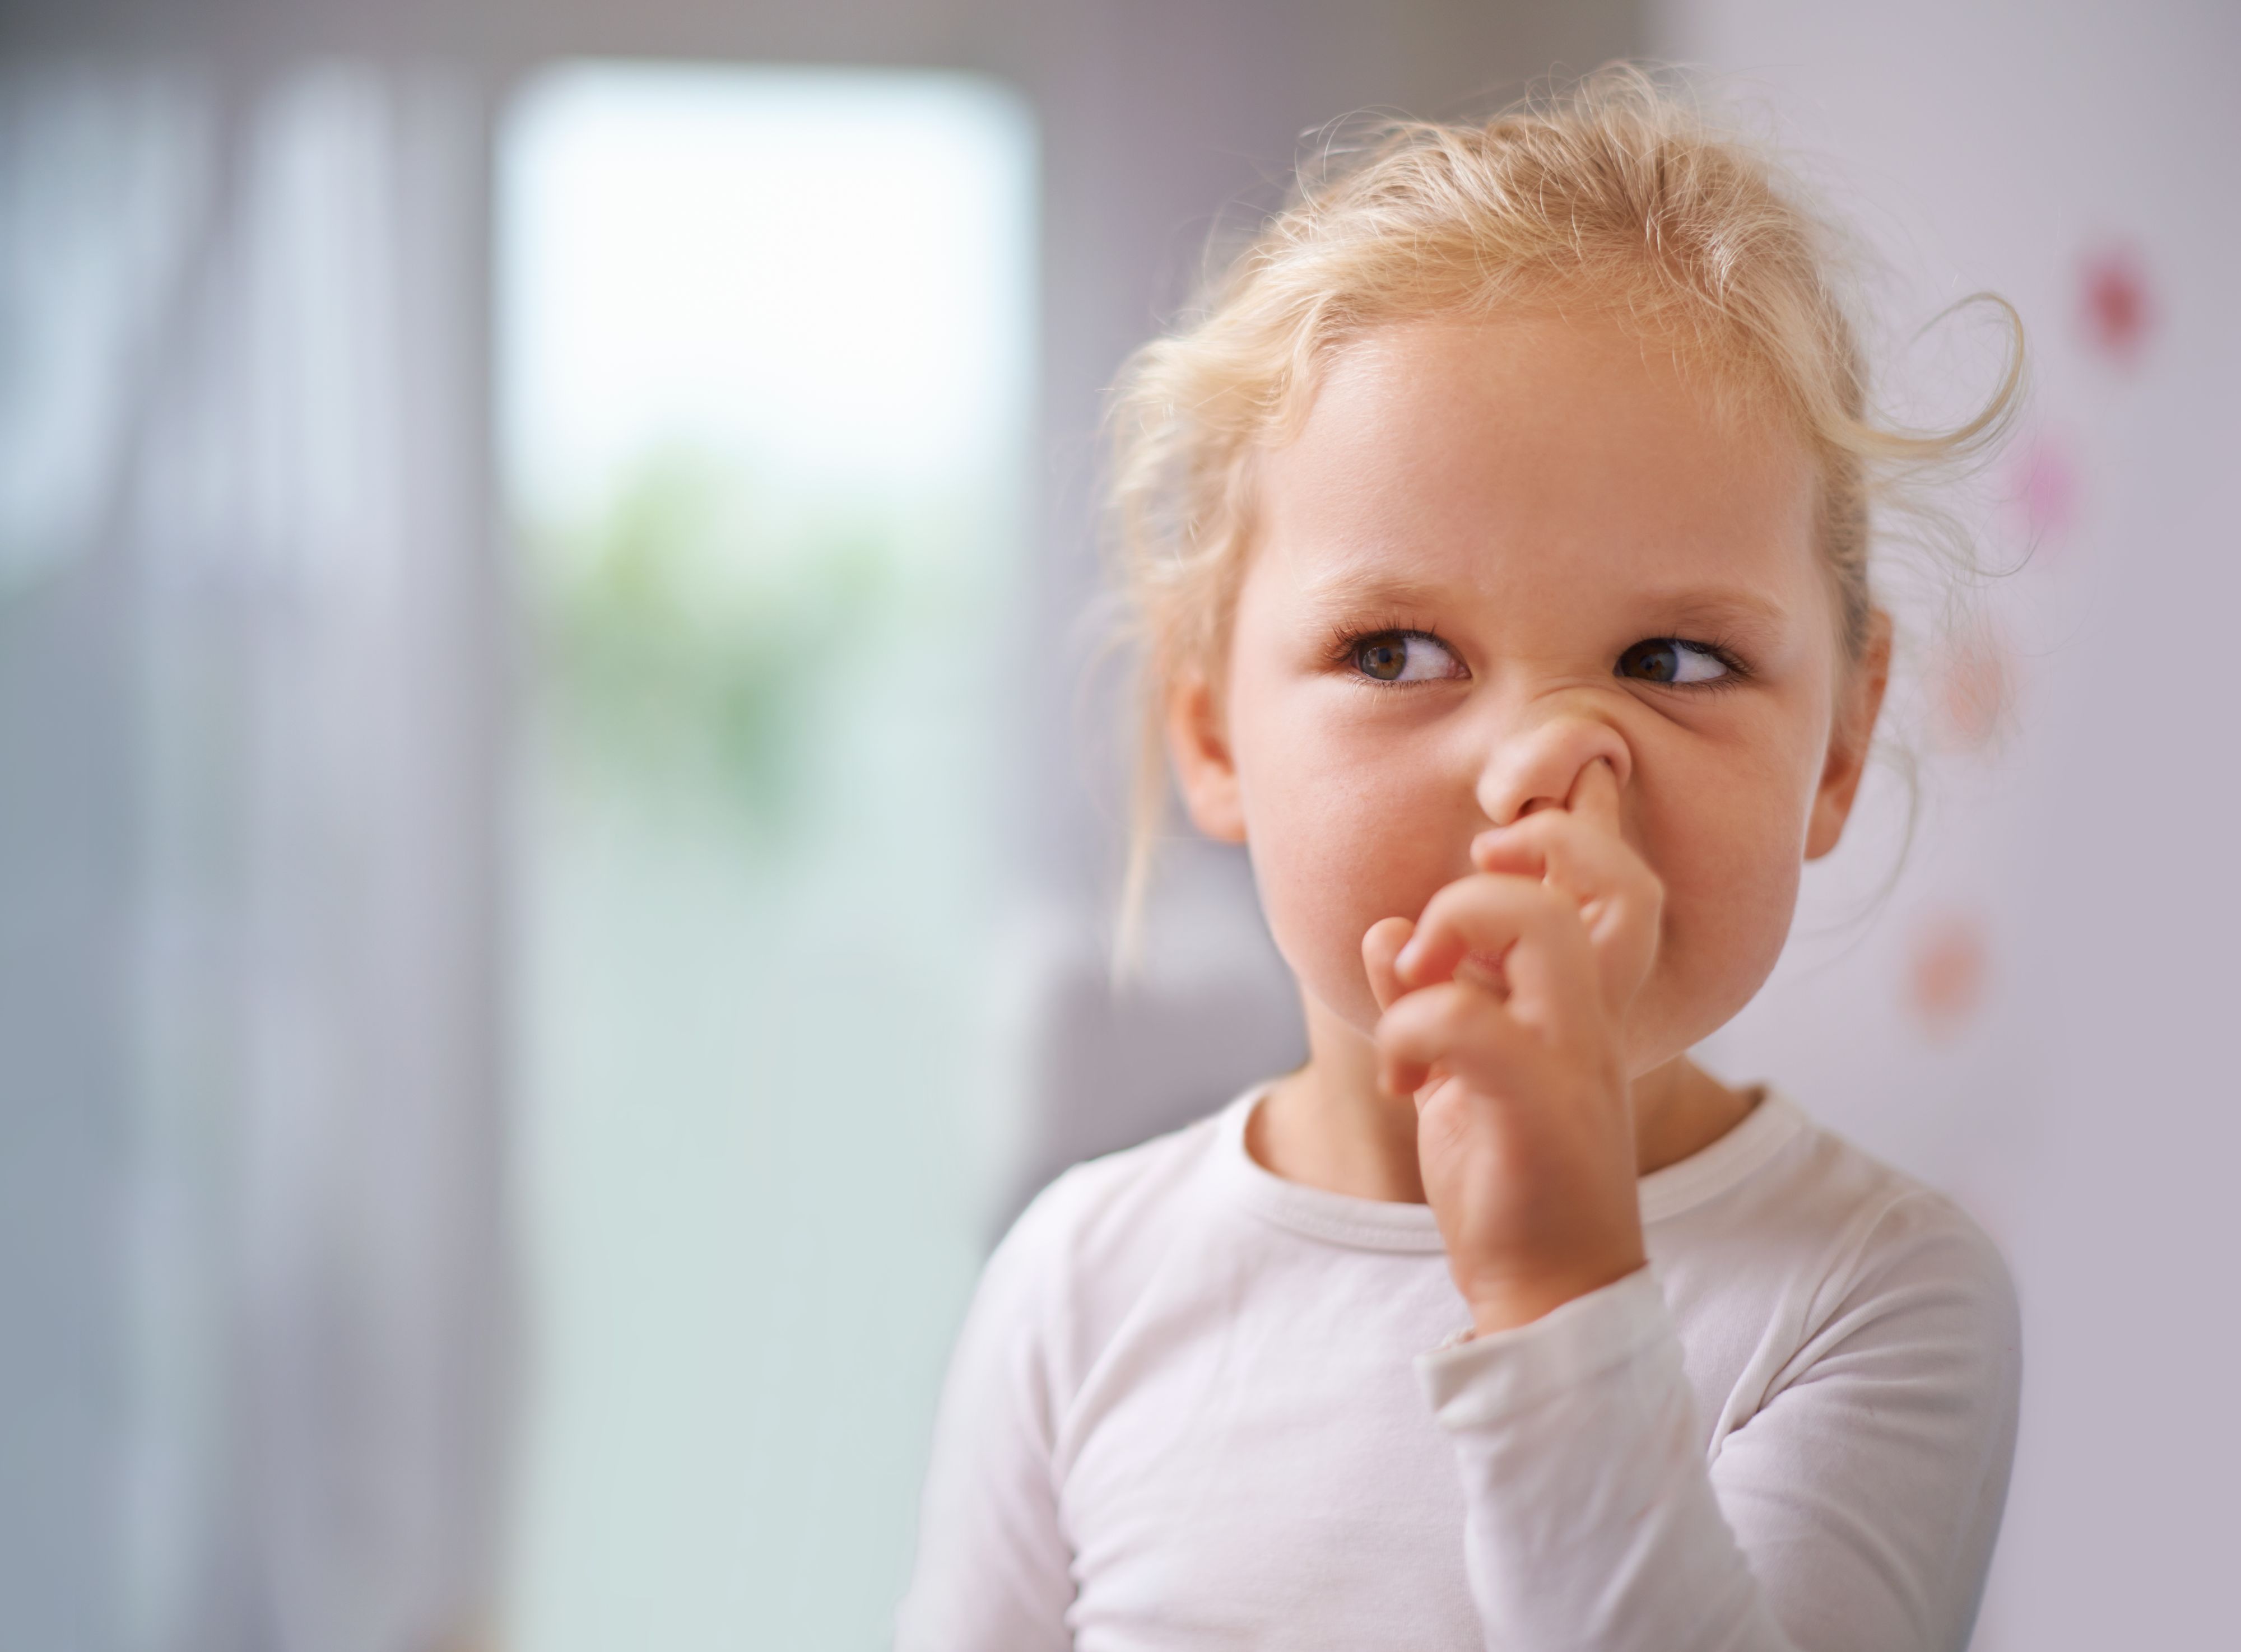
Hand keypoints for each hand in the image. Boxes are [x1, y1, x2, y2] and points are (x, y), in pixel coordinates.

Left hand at [1361, 761, 1661, 1335]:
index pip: (1623, 883)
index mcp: (1586, 1005)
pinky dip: (1406, 1028)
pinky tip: (1399, 1080)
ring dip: (1451, 927)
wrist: (1550, 1294)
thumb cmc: (1511, 1179)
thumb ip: (1427, 995)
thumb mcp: (1457, 1073)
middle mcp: (1595, 1020)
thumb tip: (1386, 930)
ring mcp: (1574, 1058)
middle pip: (1608, 878)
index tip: (1492, 850)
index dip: (1570, 832)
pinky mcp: (1535, 1103)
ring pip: (1541, 925)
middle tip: (1433, 932)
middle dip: (1505, 868)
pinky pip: (1466, 1019)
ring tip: (1412, 982)